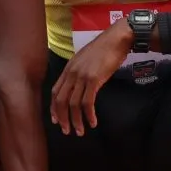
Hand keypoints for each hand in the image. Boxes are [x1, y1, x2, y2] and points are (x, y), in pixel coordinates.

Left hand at [50, 19, 132, 135]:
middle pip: (61, 100)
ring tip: (80, 131)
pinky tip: (93, 122)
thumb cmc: (105, 48)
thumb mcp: (86, 59)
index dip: (54, 107)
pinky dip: (89, 115)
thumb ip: (79, 71)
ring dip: (76, 120)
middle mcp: (72, 73)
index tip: (56, 120)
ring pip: (73, 104)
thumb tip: (78, 85)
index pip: (55, 91)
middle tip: (67, 131)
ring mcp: (82, 76)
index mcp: (68, 68)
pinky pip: (87, 102)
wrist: (117, 38)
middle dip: (62, 118)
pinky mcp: (94, 79)